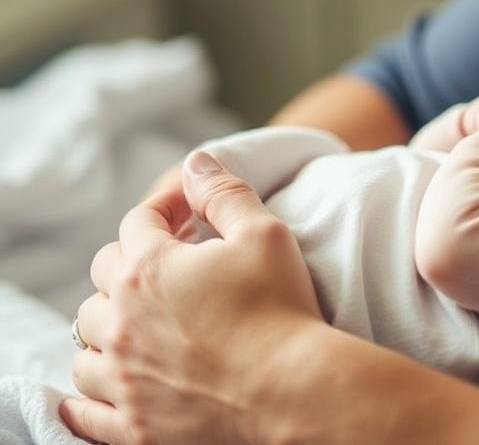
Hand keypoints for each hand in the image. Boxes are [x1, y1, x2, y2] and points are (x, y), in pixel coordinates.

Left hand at [60, 151, 322, 444]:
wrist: (292, 393)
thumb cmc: (281, 309)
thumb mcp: (264, 233)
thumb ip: (223, 192)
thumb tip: (196, 162)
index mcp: (149, 269)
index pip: (138, 222)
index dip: (165, 208)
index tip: (190, 212)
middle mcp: (121, 322)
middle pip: (102, 279)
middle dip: (133, 263)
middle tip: (172, 264)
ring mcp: (122, 378)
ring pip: (86, 342)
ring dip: (108, 325)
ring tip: (139, 323)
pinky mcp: (132, 425)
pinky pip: (83, 411)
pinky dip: (86, 395)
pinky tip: (101, 386)